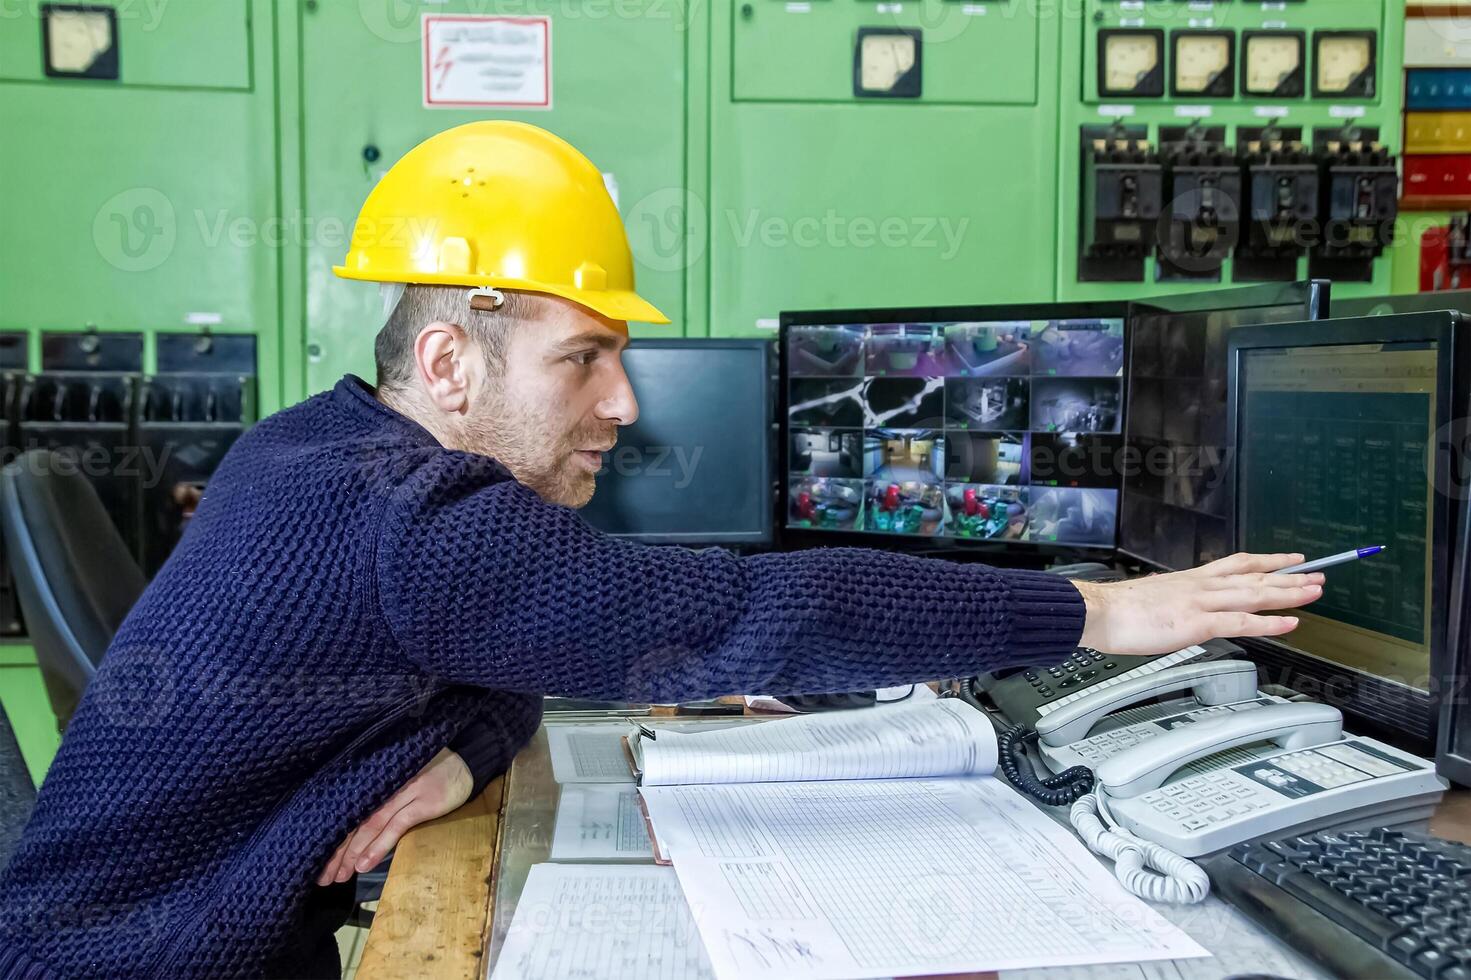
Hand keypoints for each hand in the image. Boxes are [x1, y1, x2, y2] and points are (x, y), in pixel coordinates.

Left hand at [316, 748, 472, 885]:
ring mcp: (405, 793)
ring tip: (339, 875)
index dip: (332, 837)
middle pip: (355, 822)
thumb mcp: (401, 782)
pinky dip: (378, 846)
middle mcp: (385, 785)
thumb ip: (381, 799)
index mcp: (376, 781)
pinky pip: (396, 827)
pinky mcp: (423, 802)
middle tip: (322, 877)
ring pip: (370, 826)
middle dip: (338, 851)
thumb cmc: (432, 773)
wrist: (467, 762)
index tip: (318, 861)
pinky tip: (364, 864)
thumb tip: (357, 831)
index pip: (348, 812)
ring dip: (353, 853)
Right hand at [1073, 552, 1324, 655]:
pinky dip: (1269, 622)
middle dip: (1289, 576)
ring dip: (1288, 592)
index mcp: (1190, 580)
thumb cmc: (1118, 610)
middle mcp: (1200, 585)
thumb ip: (1174, 601)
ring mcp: (1200, 602)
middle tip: (1318, 575)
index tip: (1290, 559)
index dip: (1268, 561)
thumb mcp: (1154, 598)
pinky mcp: (1196, 623)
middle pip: (1254, 576)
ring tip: (1315, 591)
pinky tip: (1290, 623)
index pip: (1238, 564)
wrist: (1097, 612)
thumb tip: (1179, 604)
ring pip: (1254, 593)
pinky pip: (1241, 621)